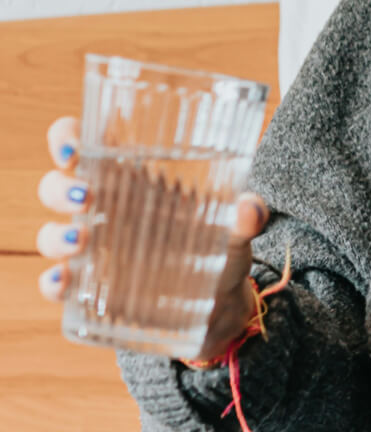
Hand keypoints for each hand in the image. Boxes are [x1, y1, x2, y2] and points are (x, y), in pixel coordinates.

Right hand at [36, 115, 271, 361]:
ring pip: (52, 234)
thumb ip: (244, 217)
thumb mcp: (234, 228)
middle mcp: (104, 209)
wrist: (218, 301)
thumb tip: (250, 209)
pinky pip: (60, 285)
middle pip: (58, 187)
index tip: (73, 142)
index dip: (66, 137)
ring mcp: (94, 250)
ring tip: (83, 241)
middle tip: (86, 195)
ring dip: (57, 236)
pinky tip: (63, 283)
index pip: (83, 144)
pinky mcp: (94, 289)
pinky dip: (53, 284)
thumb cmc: (218, 244)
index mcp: (131, 178)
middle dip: (60, 188)